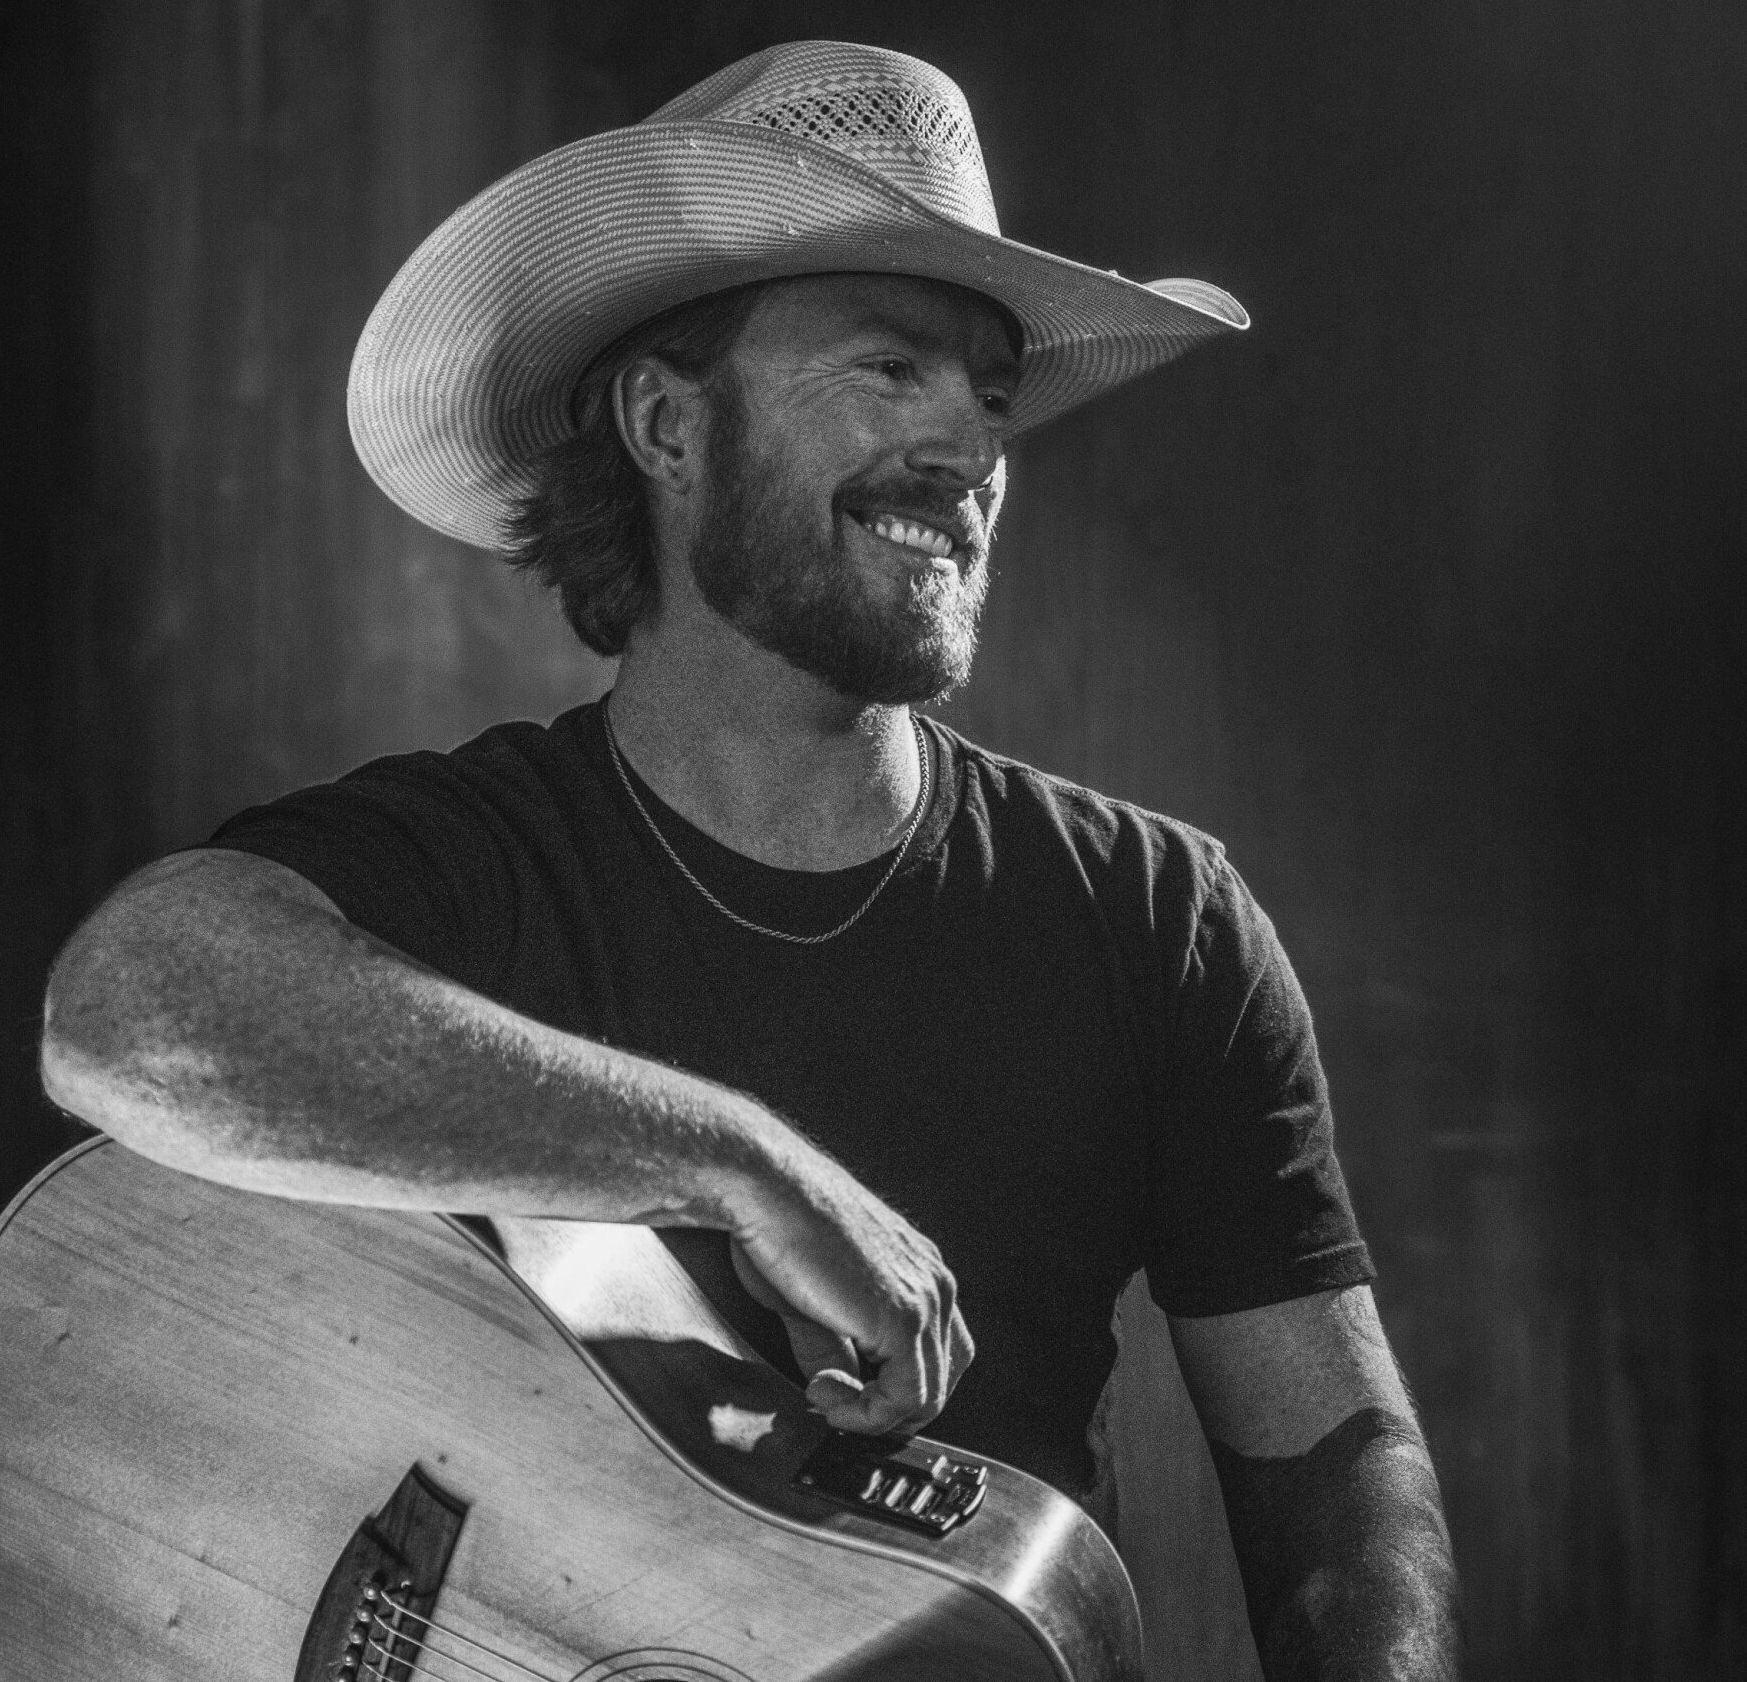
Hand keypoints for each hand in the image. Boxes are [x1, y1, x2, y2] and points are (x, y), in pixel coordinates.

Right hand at [724, 1152, 973, 1435]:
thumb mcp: (811, 1300)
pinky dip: (867, 1416)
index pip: (936, 1350)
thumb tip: (836, 1389)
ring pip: (928, 1394)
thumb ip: (834, 1348)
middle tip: (833, 1402)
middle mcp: (934, 1282)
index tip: (841, 1390)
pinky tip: (826, 1396)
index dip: (893, 1385)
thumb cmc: (777, 1225)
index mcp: (918, 1270)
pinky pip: (907, 1397)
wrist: (766, 1189)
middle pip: (942, 1375)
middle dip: (888, 1405)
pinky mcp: (905, 1319)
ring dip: (872, 1415)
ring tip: (822, 1397)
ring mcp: (927, 1300)